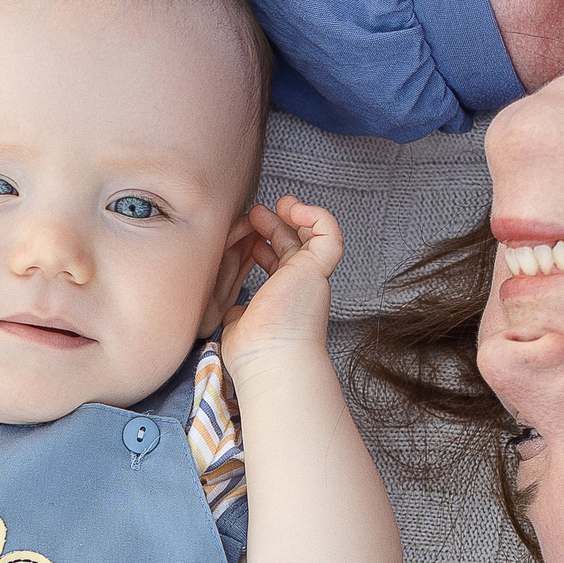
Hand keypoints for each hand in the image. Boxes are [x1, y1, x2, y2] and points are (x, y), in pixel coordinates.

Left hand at [221, 195, 343, 375]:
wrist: (267, 359)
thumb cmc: (253, 353)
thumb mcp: (238, 325)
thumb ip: (240, 313)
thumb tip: (235, 312)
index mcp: (283, 298)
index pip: (280, 264)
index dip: (267, 245)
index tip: (249, 239)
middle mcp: (301, 286)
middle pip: (295, 245)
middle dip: (277, 224)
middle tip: (257, 212)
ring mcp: (310, 277)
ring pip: (316, 236)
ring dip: (298, 214)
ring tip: (280, 203)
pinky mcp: (316, 269)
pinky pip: (329, 233)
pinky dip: (317, 215)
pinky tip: (294, 209)